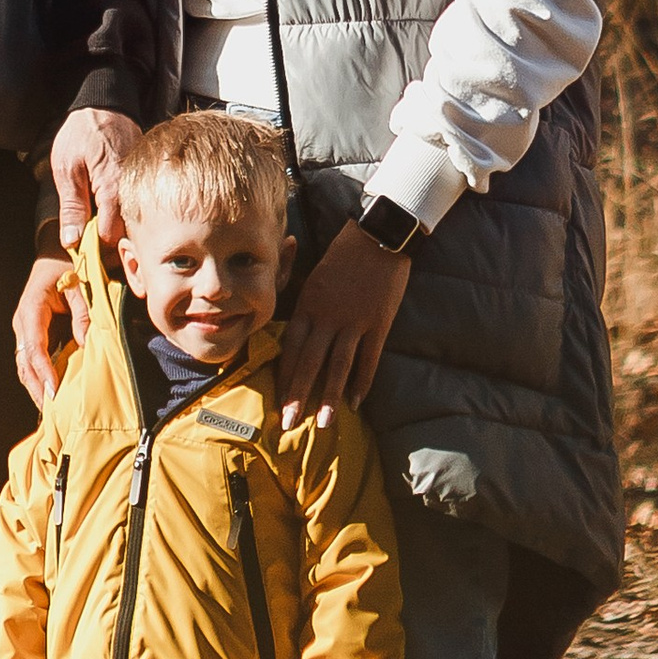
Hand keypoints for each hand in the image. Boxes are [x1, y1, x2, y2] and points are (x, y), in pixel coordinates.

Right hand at [11, 251, 83, 404]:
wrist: (54, 254)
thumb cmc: (67, 266)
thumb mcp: (79, 284)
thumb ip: (83, 313)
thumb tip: (88, 343)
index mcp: (31, 308)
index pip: (34, 347)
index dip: (43, 371)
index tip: (54, 392)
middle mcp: (23, 323)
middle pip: (25, 363)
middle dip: (36, 388)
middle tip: (51, 413)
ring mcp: (25, 331)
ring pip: (25, 366)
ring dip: (36, 388)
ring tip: (50, 412)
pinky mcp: (33, 336)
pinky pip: (33, 362)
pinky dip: (40, 379)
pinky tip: (51, 395)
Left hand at [49, 105, 141, 254]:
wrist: (105, 104)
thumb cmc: (82, 131)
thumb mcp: (66, 168)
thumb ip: (72, 206)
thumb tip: (72, 240)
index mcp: (113, 187)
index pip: (111, 236)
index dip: (96, 246)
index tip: (83, 250)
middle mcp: (134, 189)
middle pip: (127, 232)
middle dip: (109, 242)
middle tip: (91, 239)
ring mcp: (144, 185)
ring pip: (135, 222)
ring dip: (119, 228)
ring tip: (101, 222)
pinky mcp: (146, 181)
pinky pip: (139, 207)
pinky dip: (127, 213)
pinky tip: (113, 208)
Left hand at [278, 222, 411, 427]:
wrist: (379, 234)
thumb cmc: (346, 254)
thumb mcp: (316, 277)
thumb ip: (308, 307)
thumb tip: (301, 335)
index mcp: (309, 305)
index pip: (292, 348)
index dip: (285, 376)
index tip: (278, 400)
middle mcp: (327, 316)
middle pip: (310, 362)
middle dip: (298, 395)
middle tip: (288, 424)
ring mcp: (354, 321)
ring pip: (338, 365)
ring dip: (330, 396)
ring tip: (323, 423)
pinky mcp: (379, 322)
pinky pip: (369, 357)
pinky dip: (363, 381)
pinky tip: (356, 402)